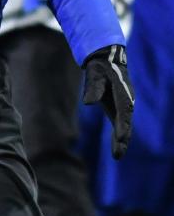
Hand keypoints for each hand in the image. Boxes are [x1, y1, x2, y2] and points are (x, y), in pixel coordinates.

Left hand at [83, 44, 134, 158]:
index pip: (124, 112)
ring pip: (125, 125)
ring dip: (122, 139)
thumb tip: (88, 102)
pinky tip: (116, 146)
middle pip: (126, 122)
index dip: (123, 126)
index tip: (121, 139)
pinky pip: (121, 123)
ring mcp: (125, 104)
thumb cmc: (99, 67)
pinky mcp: (120, 107)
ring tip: (117, 155)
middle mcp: (127, 101)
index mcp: (123, 93)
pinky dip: (119, 134)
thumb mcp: (95, 73)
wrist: (106, 60)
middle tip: (118, 154)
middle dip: (123, 138)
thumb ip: (93, 87)